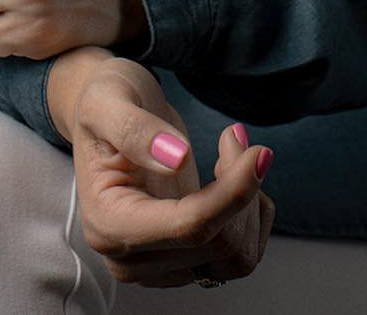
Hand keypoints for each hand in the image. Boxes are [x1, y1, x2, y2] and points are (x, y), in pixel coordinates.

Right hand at [47, 48, 275, 289]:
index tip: (260, 153)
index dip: (232, 193)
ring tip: (231, 153)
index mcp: (109, 224)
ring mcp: (158, 268)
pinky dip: (249, 215)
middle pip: (218, 244)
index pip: (188, 227)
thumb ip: (134, 129)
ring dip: (248, 202)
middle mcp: (131, 260)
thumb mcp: (107, 99)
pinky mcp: (183, 264)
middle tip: (233, 134)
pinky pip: (239, 256)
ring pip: (235, 256)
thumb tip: (176, 160)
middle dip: (239, 185)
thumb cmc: (106, 102)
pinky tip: (232, 179)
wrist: (109, 117)